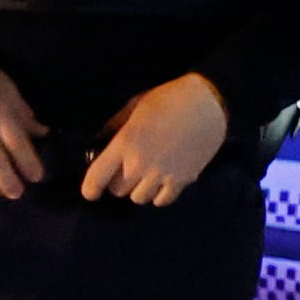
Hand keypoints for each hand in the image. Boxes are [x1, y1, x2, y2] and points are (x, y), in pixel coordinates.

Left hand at [79, 72, 229, 205]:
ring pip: (139, 198)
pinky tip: (162, 182)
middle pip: (118, 191)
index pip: (97, 178)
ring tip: (146, 175)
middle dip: (119, 182)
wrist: (208, 102)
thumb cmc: (168, 99)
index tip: (91, 191)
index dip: (90, 189)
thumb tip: (98, 141)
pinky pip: (162, 201)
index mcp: (125, 144)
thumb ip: (114, 126)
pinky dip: (159, 195)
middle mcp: (140, 164)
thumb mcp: (134, 106)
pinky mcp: (182, 181)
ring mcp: (162, 175)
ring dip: (139, 189)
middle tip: (127, 170)